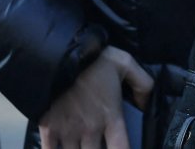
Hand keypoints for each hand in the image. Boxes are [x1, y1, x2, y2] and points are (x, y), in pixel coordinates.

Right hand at [37, 46, 152, 148]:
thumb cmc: (94, 60)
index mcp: (111, 117)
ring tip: (83, 144)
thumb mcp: (125, 64)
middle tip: (99, 144)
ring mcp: (68, 131)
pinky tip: (60, 147)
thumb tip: (146, 104)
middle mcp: (90, 129)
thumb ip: (142, 84)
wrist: (59, 55)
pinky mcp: (48, 128)